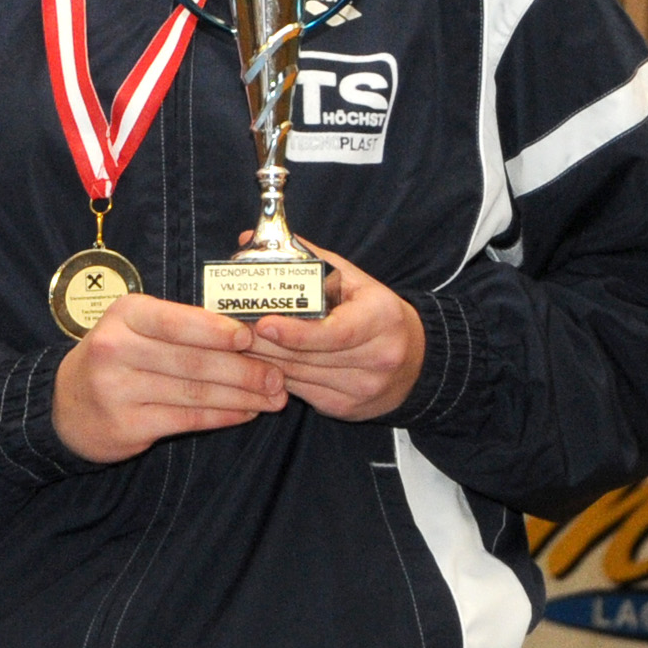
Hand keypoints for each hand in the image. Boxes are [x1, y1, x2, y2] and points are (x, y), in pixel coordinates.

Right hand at [53, 294, 287, 463]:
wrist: (66, 404)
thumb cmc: (117, 357)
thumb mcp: (136, 327)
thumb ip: (181, 325)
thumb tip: (246, 331)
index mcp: (124, 315)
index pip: (176, 321)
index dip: (217, 331)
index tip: (252, 337)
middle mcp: (116, 349)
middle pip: (192, 361)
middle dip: (243, 369)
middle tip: (278, 375)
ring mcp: (118, 390)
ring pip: (194, 393)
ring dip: (240, 396)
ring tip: (272, 397)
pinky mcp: (126, 426)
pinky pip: (186, 419)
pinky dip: (222, 416)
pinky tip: (245, 413)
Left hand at [244, 238, 424, 421]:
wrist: (415, 361)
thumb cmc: (374, 311)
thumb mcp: (352, 278)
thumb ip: (305, 258)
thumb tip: (253, 239)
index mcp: (382, 318)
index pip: (337, 332)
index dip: (298, 332)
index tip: (265, 323)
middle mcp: (378, 358)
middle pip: (309, 356)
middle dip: (265, 342)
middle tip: (231, 327)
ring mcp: (363, 388)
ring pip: (299, 376)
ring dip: (263, 359)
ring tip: (236, 342)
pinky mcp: (346, 408)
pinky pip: (300, 392)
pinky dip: (275, 376)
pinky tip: (257, 361)